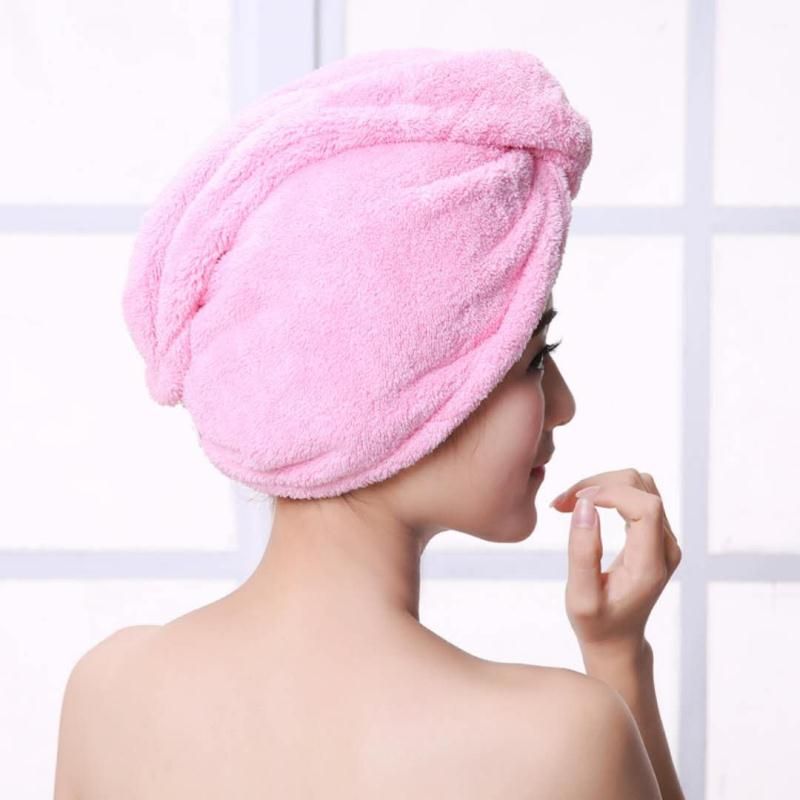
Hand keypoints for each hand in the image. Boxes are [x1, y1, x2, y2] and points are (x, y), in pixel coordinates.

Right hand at [551, 468, 681, 663]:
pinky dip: (608, 492)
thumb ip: (582, 551)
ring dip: (602, 485)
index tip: (575, 501)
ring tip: (569, 503)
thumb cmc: (596, 623)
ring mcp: (665, 538)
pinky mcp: (656, 532)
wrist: (618, 638)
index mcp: (651, 564)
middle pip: (642, 487)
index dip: (611, 492)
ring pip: (639, 484)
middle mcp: (666, 547)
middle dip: (599, 484)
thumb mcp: (579, 596)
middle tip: (561, 503)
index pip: (646, 506)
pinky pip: (637, 494)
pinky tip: (584, 505)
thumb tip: (585, 505)